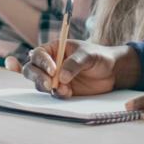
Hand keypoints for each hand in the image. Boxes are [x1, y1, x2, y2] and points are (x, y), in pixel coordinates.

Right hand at [16, 40, 137, 98]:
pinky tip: (68, 93)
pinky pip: (52, 94)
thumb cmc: (99, 56)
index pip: (39, 54)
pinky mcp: (61, 91)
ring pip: (39, 84)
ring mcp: (54, 78)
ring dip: (47, 88)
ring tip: (65, 90)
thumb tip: (61, 77)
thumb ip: (75, 63)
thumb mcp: (89, 55)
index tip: (53, 70)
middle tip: (48, 84)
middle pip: (32, 70)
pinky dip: (57, 95)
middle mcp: (50, 64)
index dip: (42, 62)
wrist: (112, 72)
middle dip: (37, 77)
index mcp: (54, 49)